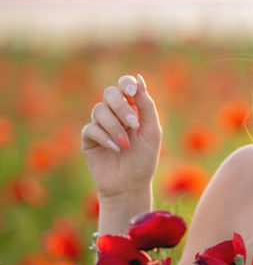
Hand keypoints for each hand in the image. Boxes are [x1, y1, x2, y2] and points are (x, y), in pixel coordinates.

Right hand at [81, 74, 161, 199]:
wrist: (130, 185)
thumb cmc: (144, 159)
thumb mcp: (151, 132)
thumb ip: (146, 106)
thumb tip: (139, 79)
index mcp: (132, 109)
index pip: (125, 86)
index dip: (126, 83)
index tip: (132, 91)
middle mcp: (115, 114)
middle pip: (110, 93)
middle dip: (122, 107)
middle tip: (133, 125)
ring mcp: (100, 125)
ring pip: (99, 110)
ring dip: (115, 127)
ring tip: (126, 144)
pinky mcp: (89, 138)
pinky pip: (91, 128)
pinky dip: (105, 137)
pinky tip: (116, 149)